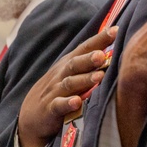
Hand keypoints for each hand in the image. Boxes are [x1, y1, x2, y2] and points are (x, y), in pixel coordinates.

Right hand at [16, 27, 115, 146]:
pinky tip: (77, 101)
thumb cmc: (57, 92)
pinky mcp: (50, 109)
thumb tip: (113, 50)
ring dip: (84, 79)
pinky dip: (67, 103)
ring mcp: (55, 91)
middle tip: (103, 55)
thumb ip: (88, 63)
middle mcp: (61, 75)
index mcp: (68, 65)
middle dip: (89, 58)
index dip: (99, 39)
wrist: (30, 116)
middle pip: (75, 64)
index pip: (84, 48)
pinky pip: (58, 105)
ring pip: (69, 83)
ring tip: (99, 76)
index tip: (115, 30)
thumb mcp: (70, 74)